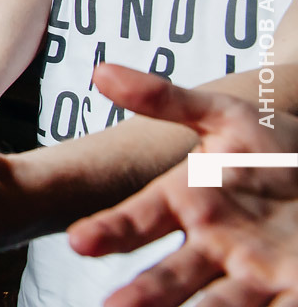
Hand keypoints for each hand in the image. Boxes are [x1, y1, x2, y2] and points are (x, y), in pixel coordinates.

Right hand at [68, 64, 297, 306]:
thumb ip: (164, 98)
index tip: (79, 241)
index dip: (108, 232)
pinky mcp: (296, 291)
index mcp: (186, 203)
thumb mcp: (225, 115)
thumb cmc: (277, 147)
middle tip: (114, 306)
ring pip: (216, 304)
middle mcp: (214, 246)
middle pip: (170, 277)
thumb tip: (99, 71)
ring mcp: (255, 274)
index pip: (136, 221)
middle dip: (143, 295)